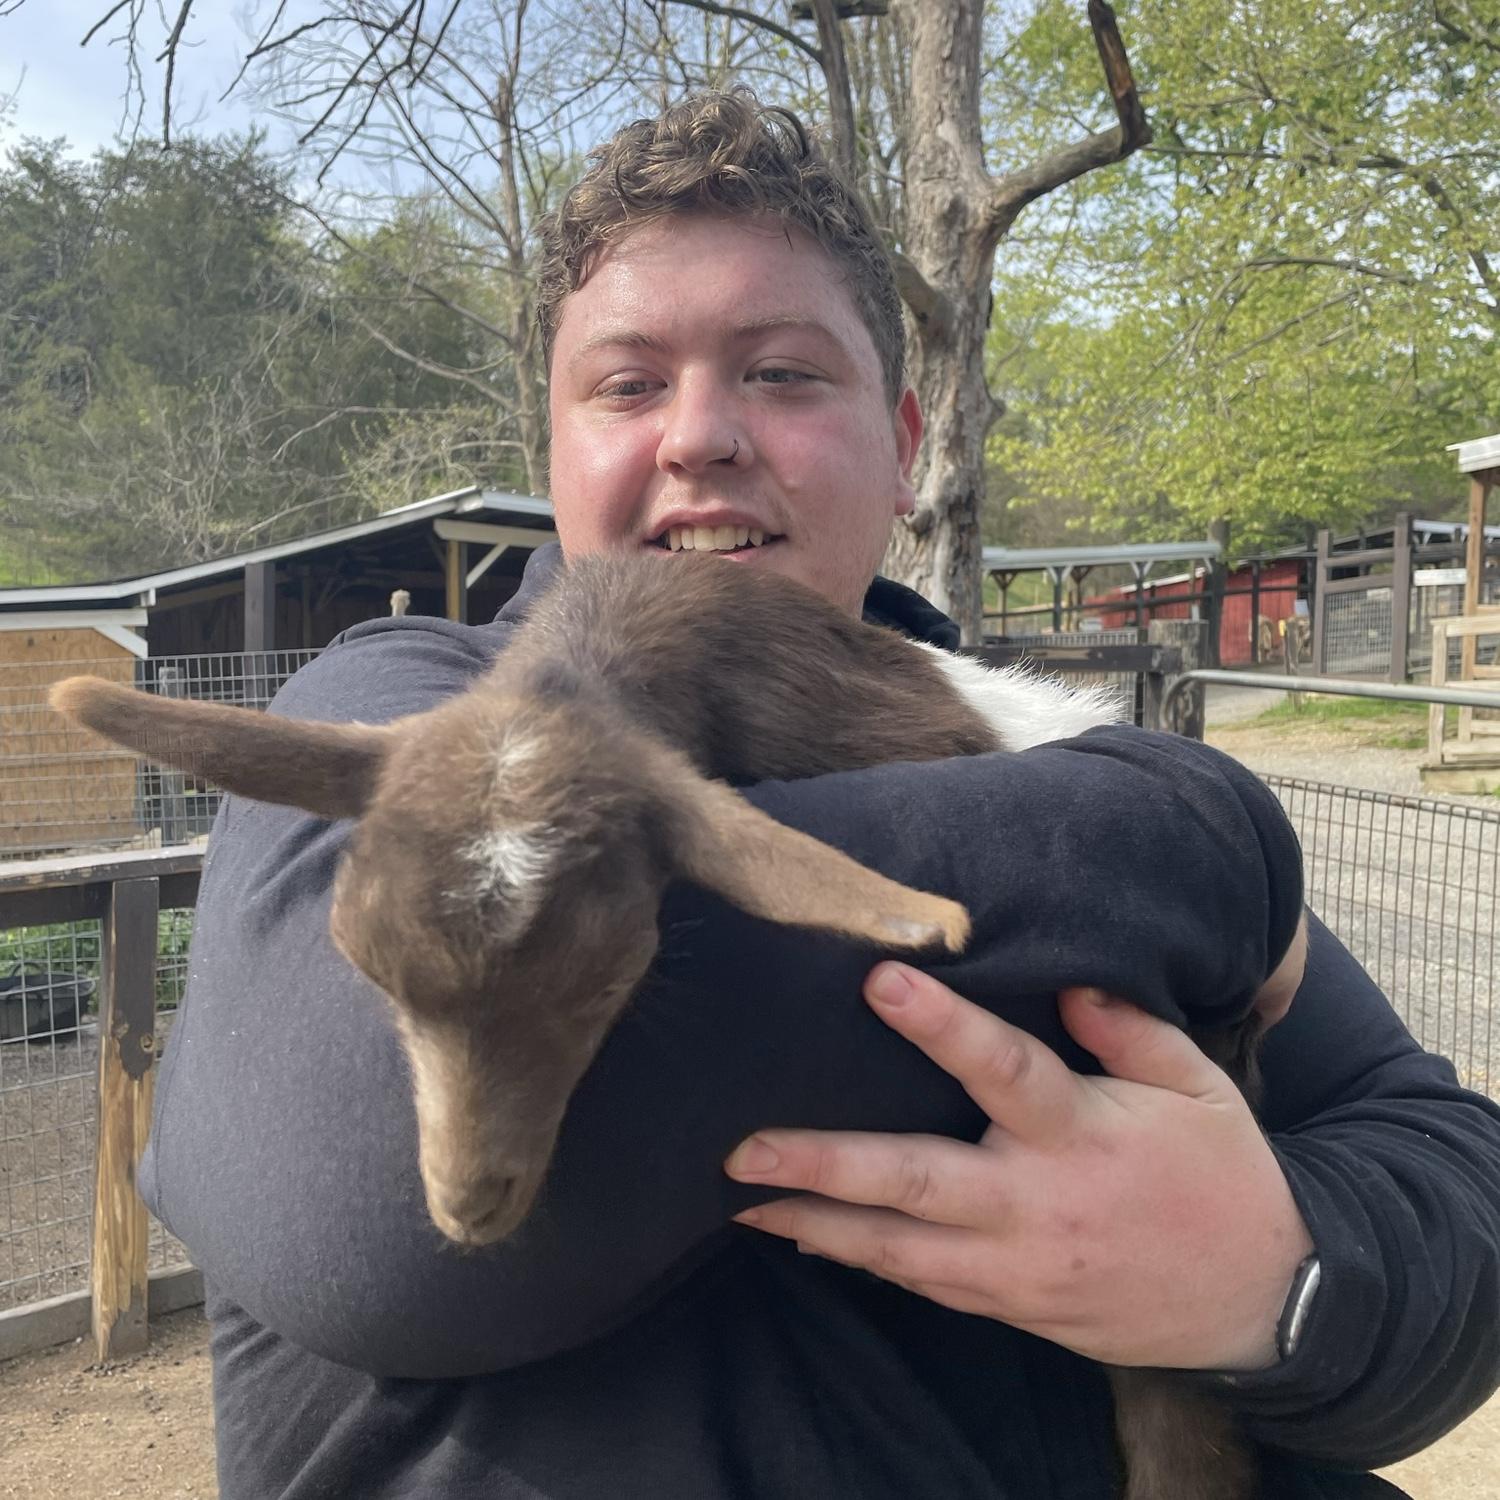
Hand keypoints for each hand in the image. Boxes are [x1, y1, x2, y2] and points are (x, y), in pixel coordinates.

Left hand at [725, 963, 1313, 1371]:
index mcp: (1082, 1135)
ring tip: (744, 1205)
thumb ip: (1131, 1028)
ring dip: (818, 1224)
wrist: (1265, 1302)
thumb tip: (1067, 980)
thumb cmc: (1223, 1176)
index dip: (941, 1026)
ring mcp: (1020, 1266)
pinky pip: (926, 1285)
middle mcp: (1037, 1203)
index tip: (879, 981)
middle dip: (825, 1165)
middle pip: (917, 1182)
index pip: (1004, 1070)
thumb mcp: (1199, 1087)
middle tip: (744, 1151)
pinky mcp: (1016, 1306)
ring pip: (901, 1250)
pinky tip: (811, 1238)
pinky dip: (865, 1262)